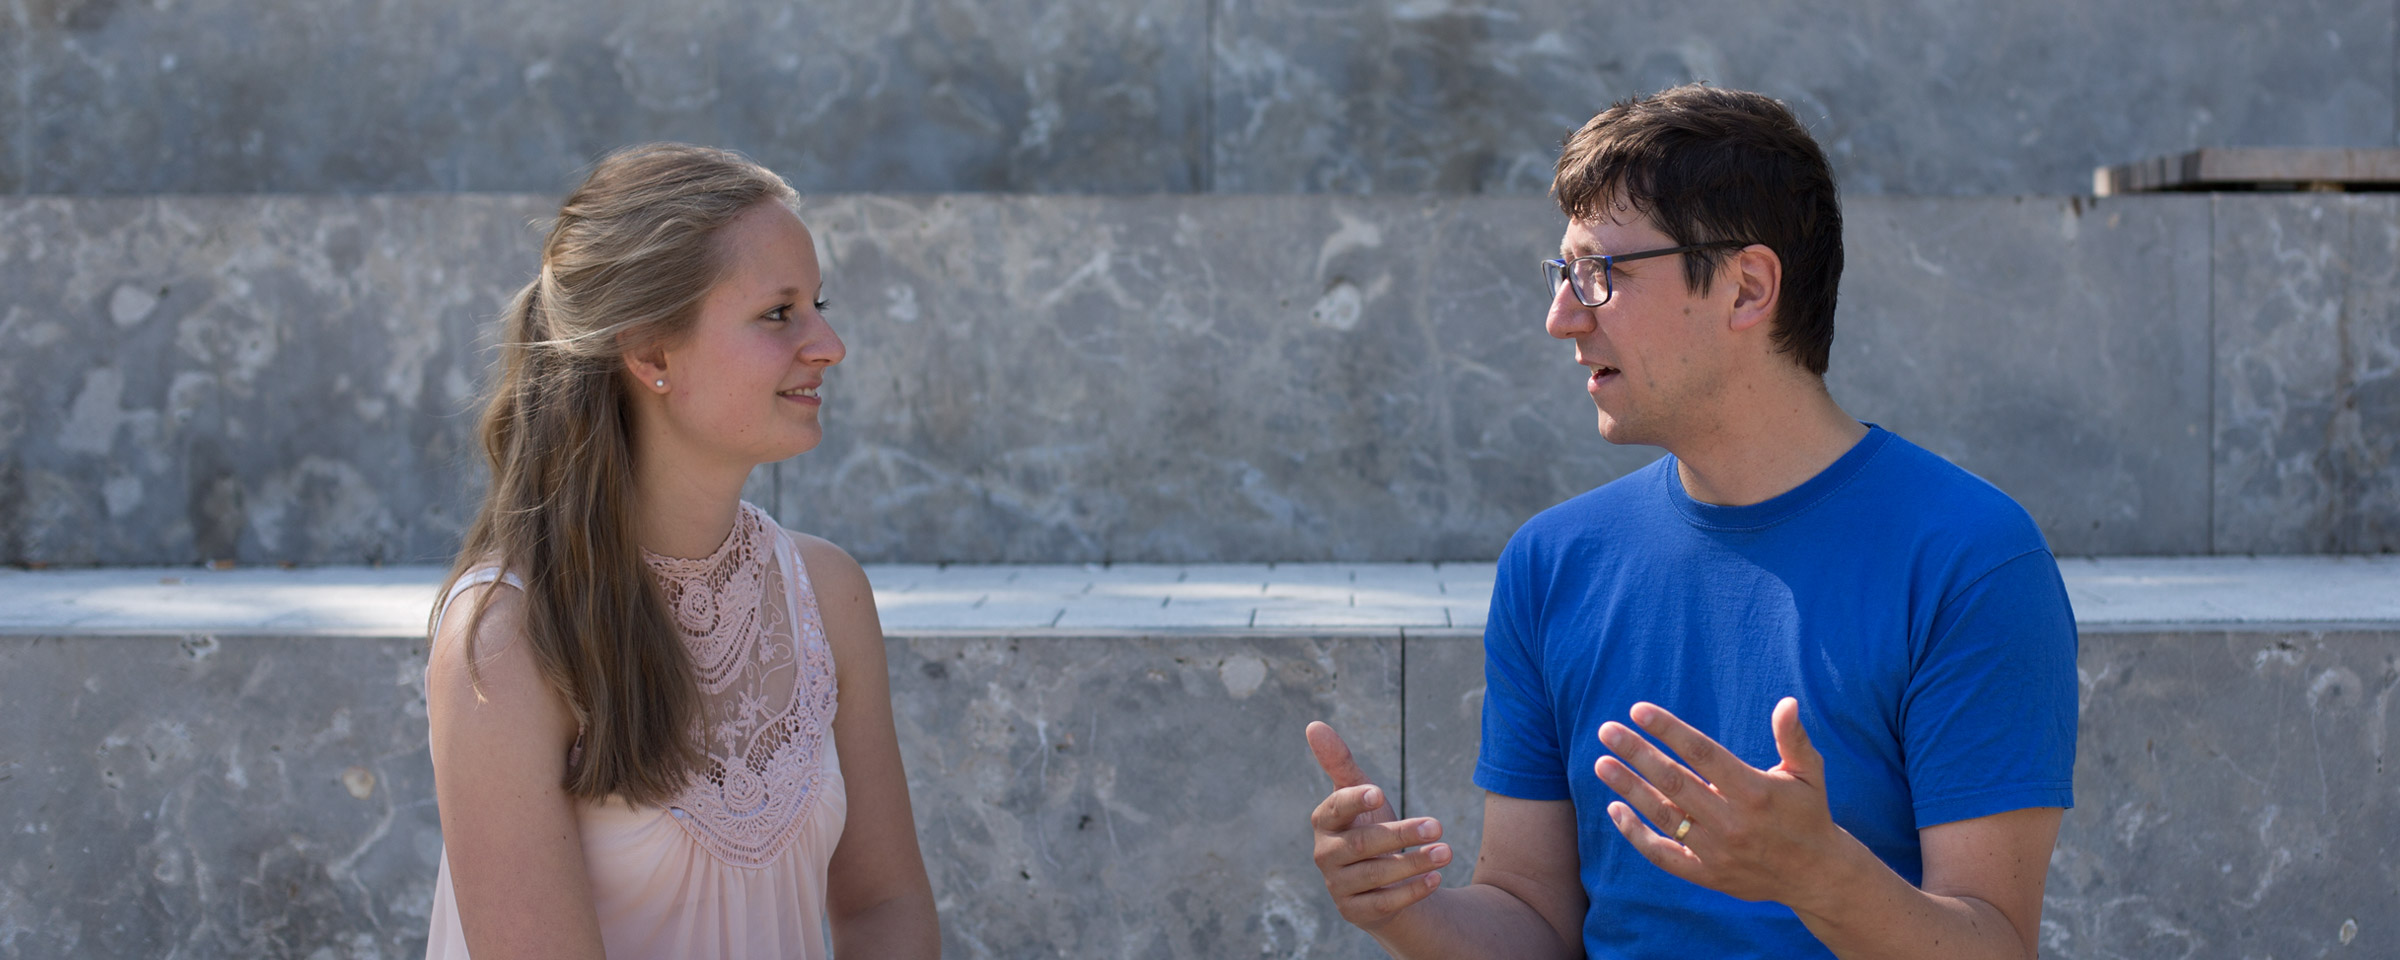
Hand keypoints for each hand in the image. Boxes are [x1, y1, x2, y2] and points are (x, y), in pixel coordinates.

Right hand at [1306, 721, 1451, 928]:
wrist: (1379, 879)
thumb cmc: (1368, 826)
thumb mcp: (1360, 792)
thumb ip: (1339, 761)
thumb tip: (1313, 724)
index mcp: (1324, 821)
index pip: (1335, 809)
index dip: (1354, 802)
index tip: (1380, 793)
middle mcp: (1325, 855)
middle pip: (1361, 844)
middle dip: (1400, 834)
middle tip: (1438, 825)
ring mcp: (1337, 886)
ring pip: (1374, 875)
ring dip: (1413, 863)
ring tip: (1447, 851)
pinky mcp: (1354, 911)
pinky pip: (1383, 903)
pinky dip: (1410, 891)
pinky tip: (1436, 878)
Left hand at [1591, 698, 1849, 904]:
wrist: (1817, 876)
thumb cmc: (1809, 813)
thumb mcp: (1809, 773)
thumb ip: (1794, 738)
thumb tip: (1787, 702)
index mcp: (1754, 791)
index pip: (1702, 753)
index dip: (1668, 730)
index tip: (1639, 711)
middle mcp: (1732, 821)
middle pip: (1674, 781)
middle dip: (1637, 753)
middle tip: (1607, 730)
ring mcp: (1716, 851)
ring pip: (1662, 816)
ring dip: (1629, 788)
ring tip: (1602, 763)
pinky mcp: (1707, 874)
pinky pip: (1662, 854)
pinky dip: (1635, 834)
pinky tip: (1615, 809)